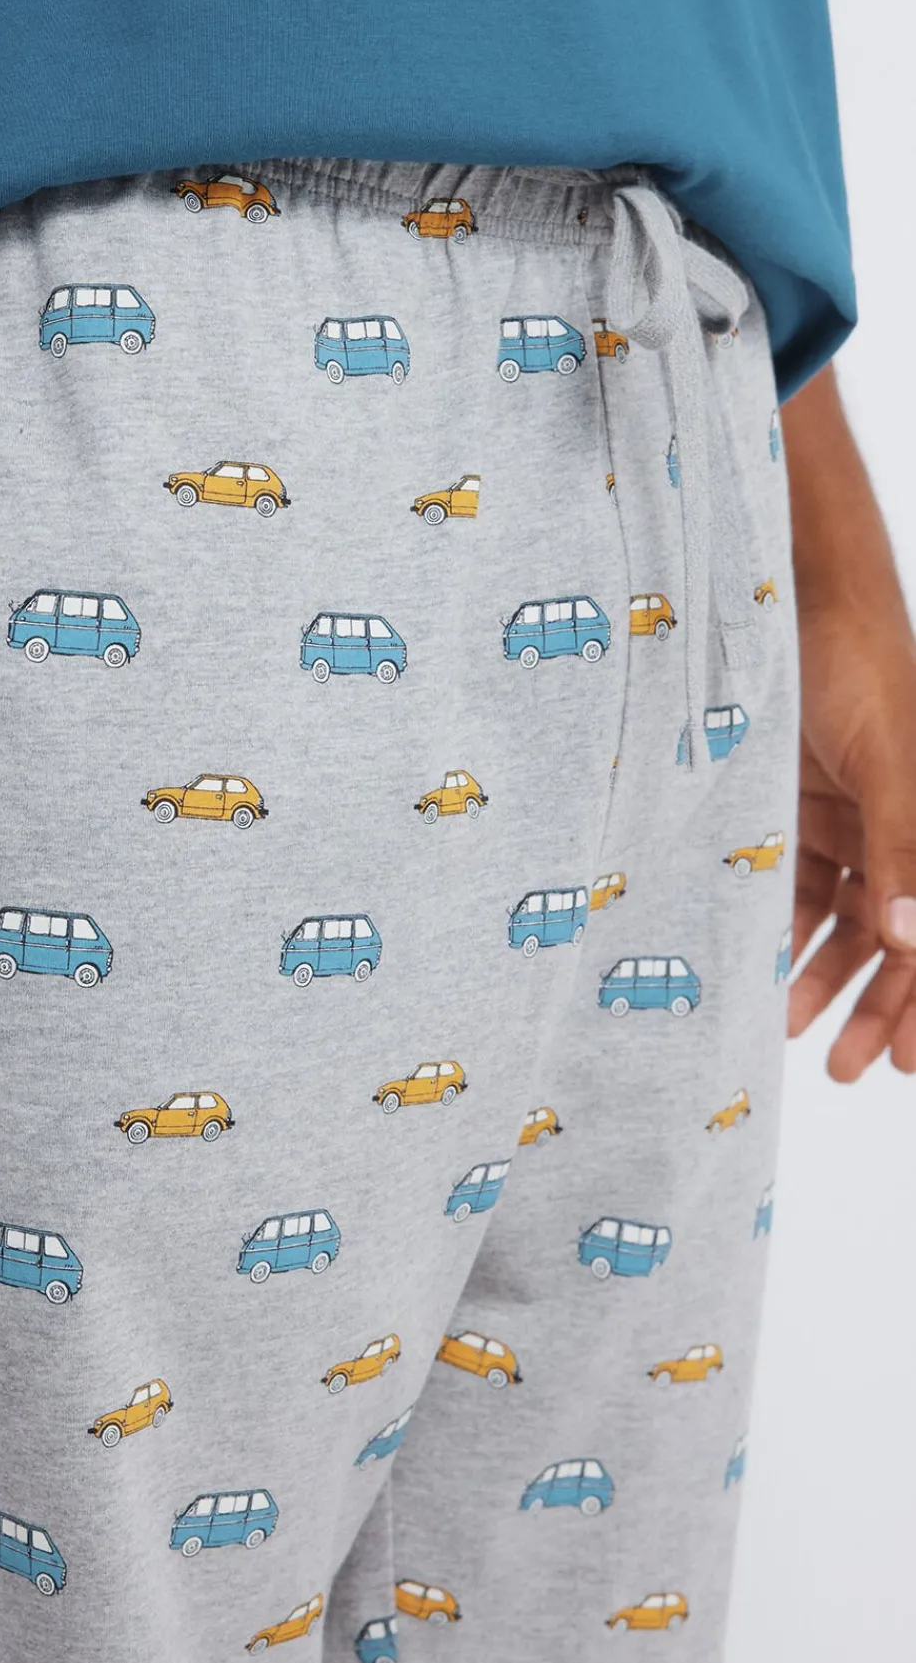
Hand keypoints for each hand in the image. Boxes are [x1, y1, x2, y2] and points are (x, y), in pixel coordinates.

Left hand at [783, 367, 915, 1077]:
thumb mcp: (884, 756)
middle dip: (875, 1003)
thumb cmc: (857, 661)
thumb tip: (911, 938)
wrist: (788, 591)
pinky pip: (799, 881)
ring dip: (824, 974)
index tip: (907, 1064)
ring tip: (792, 1031)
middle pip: (897, 935)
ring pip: (845, 917)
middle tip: (846, 1070)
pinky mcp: (799, 802)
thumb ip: (904, 844)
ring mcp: (851, 815)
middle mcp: (903, 824)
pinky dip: (784, 923)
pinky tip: (762, 964)